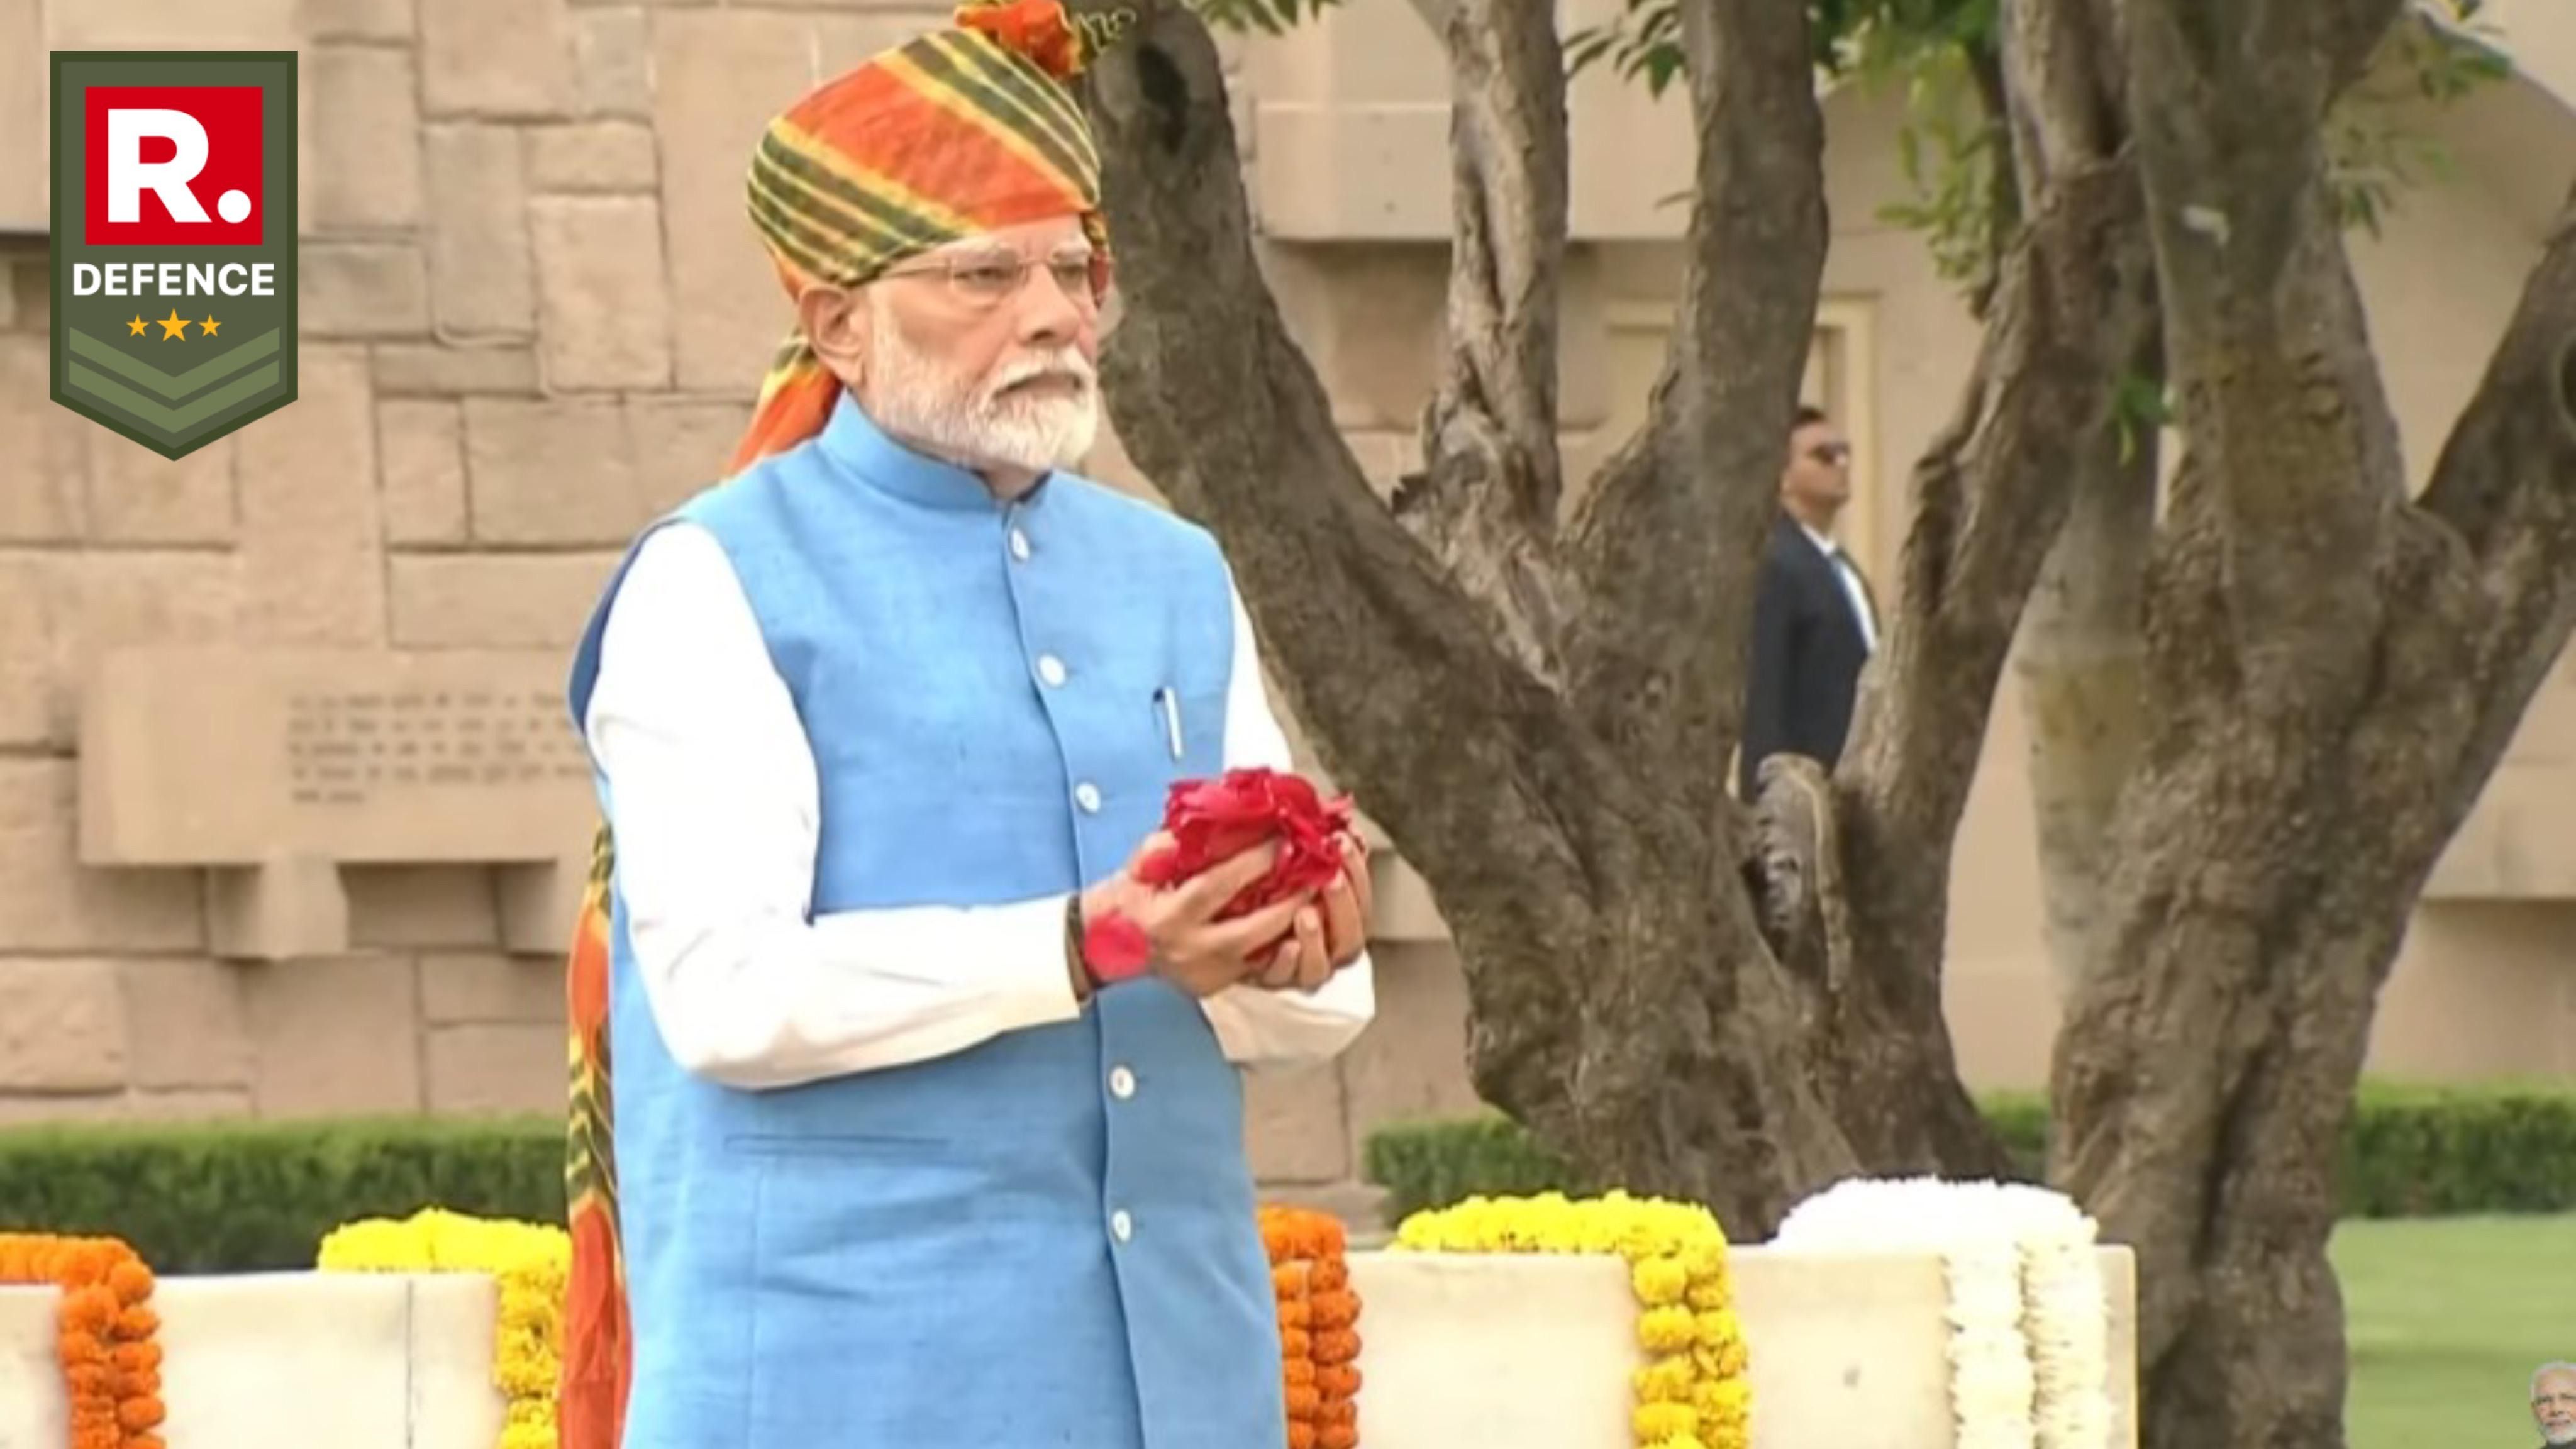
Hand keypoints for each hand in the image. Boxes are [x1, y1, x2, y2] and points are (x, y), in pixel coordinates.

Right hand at [1079, 833, 1310, 998]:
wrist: (1102, 948)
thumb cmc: (1122, 901)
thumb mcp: (1137, 866)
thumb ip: (1168, 845)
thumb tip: (1208, 822)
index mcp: (1169, 918)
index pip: (1220, 886)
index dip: (1254, 862)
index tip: (1282, 840)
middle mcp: (1191, 951)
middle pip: (1255, 927)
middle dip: (1291, 900)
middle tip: (1319, 873)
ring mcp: (1207, 974)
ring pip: (1264, 952)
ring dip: (1294, 923)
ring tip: (1318, 896)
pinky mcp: (1215, 985)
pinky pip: (1257, 964)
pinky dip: (1280, 941)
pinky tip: (1300, 921)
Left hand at [1251, 833, 1370, 993]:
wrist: (1227, 926)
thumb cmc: (1270, 889)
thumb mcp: (1298, 865)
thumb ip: (1322, 851)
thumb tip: (1345, 824)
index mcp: (1342, 918)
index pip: (1363, 898)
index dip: (1358, 872)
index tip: (1342, 842)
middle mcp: (1328, 949)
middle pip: (1351, 935)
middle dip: (1342, 903)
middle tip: (1329, 877)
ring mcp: (1302, 968)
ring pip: (1322, 963)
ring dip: (1317, 938)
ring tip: (1305, 914)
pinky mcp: (1273, 979)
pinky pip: (1285, 978)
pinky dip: (1287, 963)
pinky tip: (1284, 945)